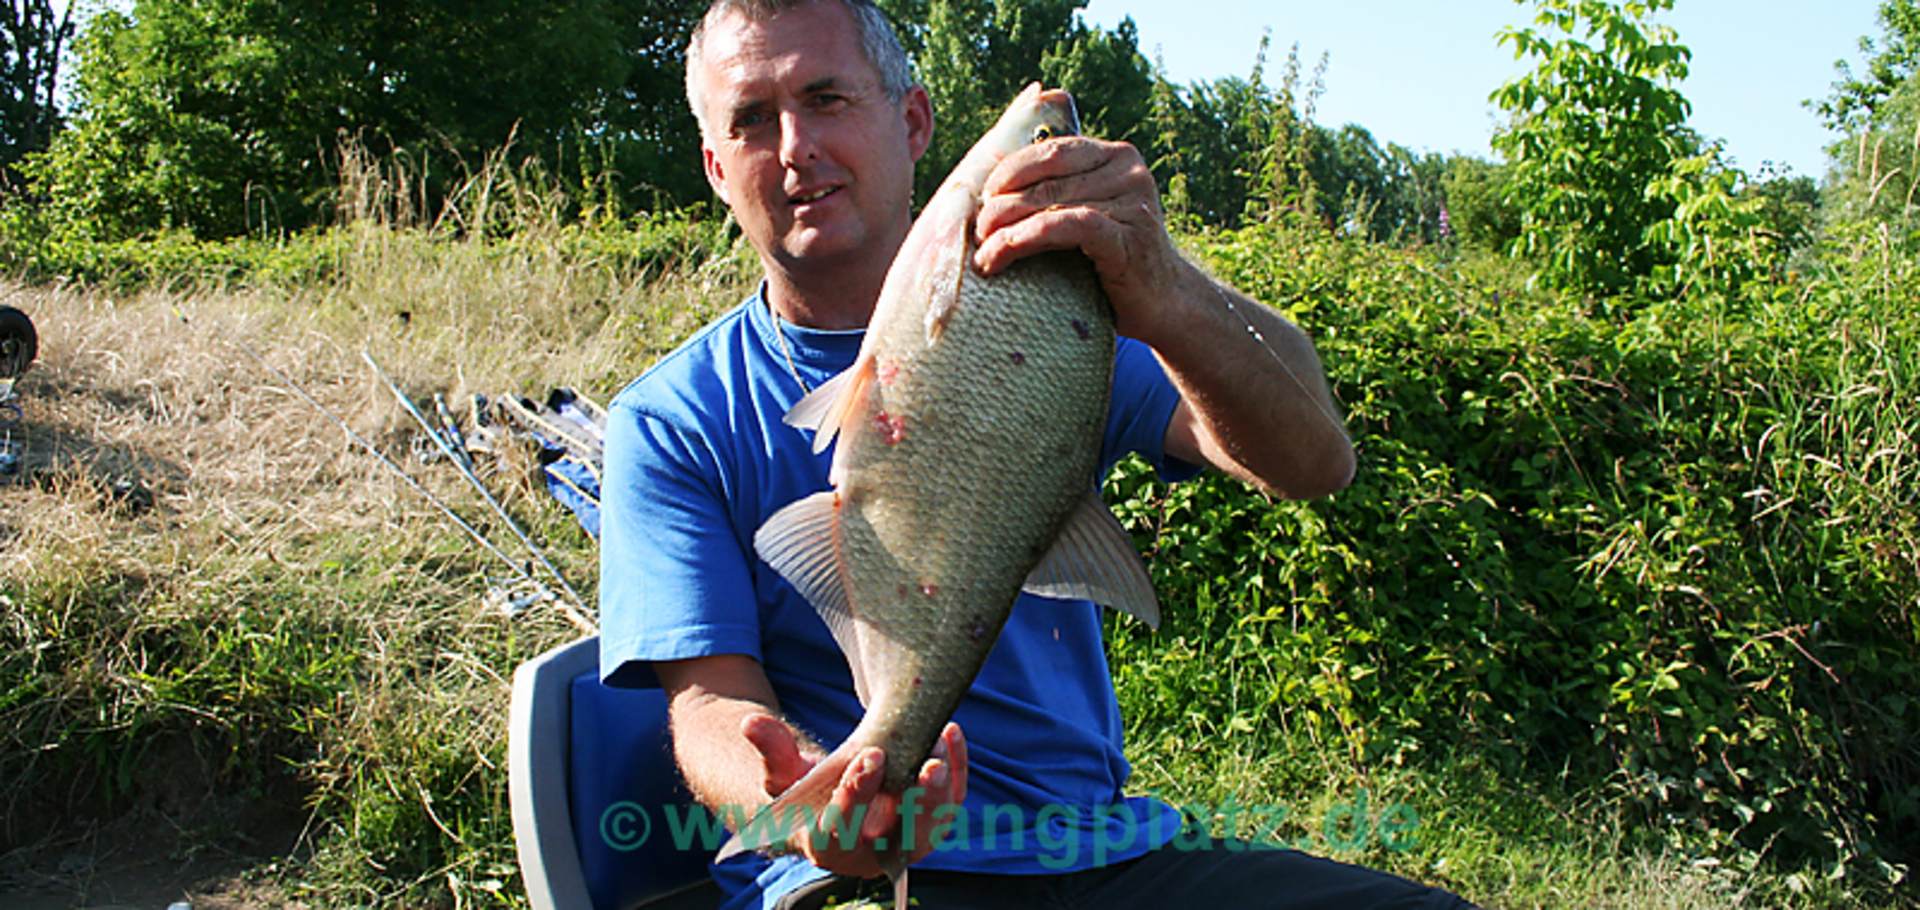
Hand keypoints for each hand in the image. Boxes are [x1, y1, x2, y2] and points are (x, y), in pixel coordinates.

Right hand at [742, 716, 968, 877]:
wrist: (832, 801)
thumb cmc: (803, 790)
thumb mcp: (782, 773)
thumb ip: (772, 751)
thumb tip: (751, 723)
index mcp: (828, 848)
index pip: (844, 828)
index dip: (857, 794)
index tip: (871, 755)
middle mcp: (873, 853)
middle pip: (904, 836)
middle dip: (920, 802)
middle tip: (928, 765)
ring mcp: (907, 841)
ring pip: (934, 822)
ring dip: (944, 786)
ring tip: (941, 740)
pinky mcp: (930, 821)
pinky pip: (950, 801)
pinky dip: (956, 769)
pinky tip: (952, 732)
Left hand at [971, 136, 1196, 344]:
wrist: (1165, 303)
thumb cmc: (1112, 261)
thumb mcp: (1087, 214)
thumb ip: (1058, 191)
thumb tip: (992, 184)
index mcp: (1116, 155)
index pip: (1050, 150)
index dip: (1010, 171)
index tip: (984, 198)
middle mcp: (1128, 170)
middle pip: (1047, 179)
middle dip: (1001, 205)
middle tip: (976, 232)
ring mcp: (1132, 202)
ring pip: (1050, 204)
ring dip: (1005, 229)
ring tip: (982, 253)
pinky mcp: (1128, 236)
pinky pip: (1066, 227)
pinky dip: (1024, 240)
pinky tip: (999, 258)